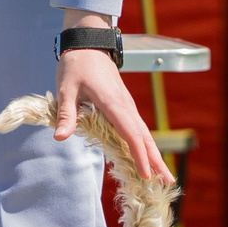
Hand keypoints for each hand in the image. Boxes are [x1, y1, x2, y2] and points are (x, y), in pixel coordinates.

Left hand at [51, 44, 171, 183]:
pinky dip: (146, 146)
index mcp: (113, 103)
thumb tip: (59, 137)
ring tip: (164, 177)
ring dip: (155, 156)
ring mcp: (128, 107)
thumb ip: (66, 114)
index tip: (146, 174)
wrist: (90, 43)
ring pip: (144, 135)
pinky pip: (138, 130)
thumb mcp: (66, 89)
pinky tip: (148, 159)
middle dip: (156, 161)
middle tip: (167, 183)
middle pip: (145, 137)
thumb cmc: (77, 65)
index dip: (139, 155)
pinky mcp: (125, 107)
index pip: (130, 133)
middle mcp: (126, 107)